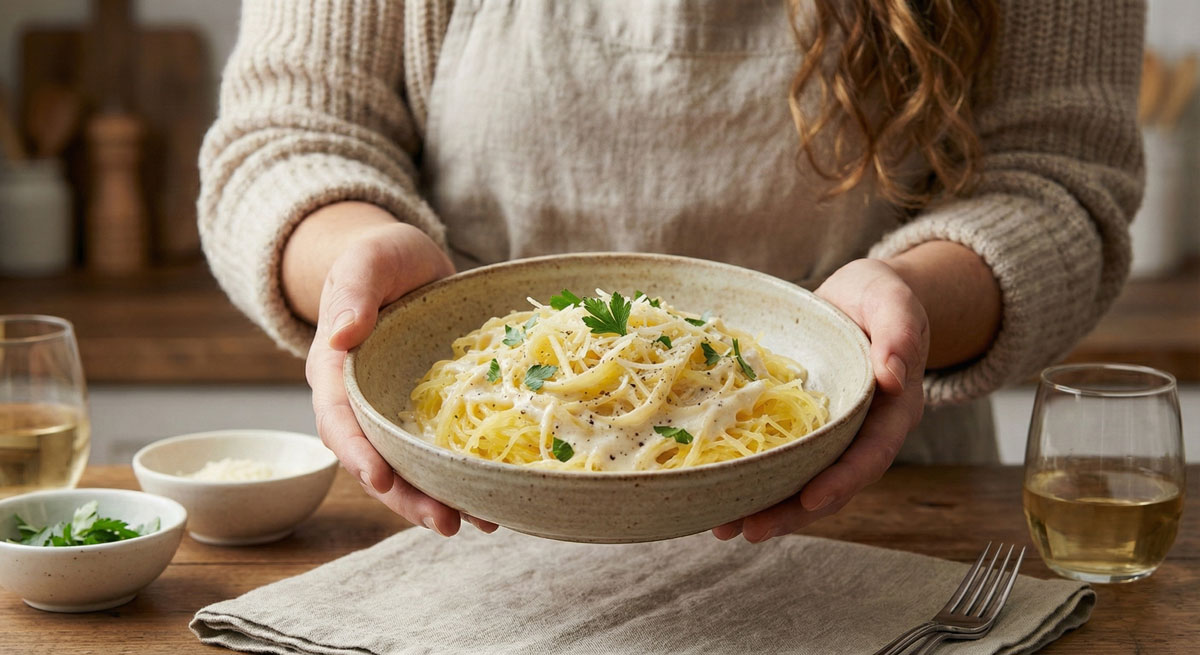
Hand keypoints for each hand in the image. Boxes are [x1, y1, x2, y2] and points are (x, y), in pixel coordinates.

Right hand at [301, 218, 496, 535]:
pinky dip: (463, 476)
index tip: (380, 479)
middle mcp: (362, 402)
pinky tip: (496, 497)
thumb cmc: (379, 257)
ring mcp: (396, 411)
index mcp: (336, 372)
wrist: (406, 262)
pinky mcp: (428, 412)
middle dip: (407, 497)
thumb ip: (351, 291)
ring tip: (479, 524)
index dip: (357, 453)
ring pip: (410, 466)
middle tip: (446, 523)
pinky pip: (440, 451)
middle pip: (376, 460)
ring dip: (440, 498)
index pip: (338, 421)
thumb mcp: (366, 262)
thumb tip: (342, 333)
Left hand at [711, 258, 929, 541]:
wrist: (858, 298)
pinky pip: (779, 459)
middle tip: (749, 529)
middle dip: (792, 511)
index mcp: (892, 412)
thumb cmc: (879, 297)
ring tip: (722, 527)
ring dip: (765, 506)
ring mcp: (829, 435)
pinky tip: (714, 493)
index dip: (842, 481)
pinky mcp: (800, 427)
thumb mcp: (893, 301)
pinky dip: (752, 478)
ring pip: (801, 480)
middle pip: (831, 484)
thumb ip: (900, 333)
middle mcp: (861, 433)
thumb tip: (895, 376)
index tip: (811, 499)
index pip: (870, 456)